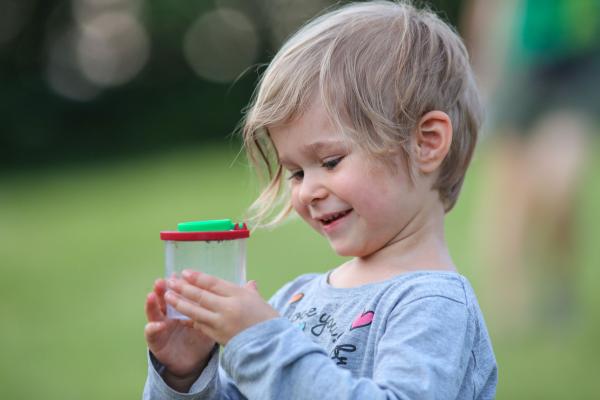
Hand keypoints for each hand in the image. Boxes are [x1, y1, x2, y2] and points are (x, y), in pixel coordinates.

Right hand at [144, 279, 215, 390]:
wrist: (190, 362)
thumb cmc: (200, 338)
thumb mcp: (211, 322)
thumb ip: (220, 305)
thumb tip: (249, 285)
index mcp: (182, 307)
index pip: (180, 292)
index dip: (180, 284)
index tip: (179, 272)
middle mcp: (169, 314)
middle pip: (165, 298)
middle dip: (163, 289)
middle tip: (162, 280)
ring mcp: (161, 327)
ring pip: (154, 313)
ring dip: (152, 304)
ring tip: (152, 295)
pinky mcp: (156, 342)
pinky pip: (152, 334)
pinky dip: (152, 329)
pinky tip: (156, 325)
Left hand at [165, 270, 279, 344]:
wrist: (271, 345)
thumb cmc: (268, 320)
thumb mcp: (260, 301)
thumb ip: (250, 291)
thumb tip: (250, 283)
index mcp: (239, 294)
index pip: (213, 283)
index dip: (197, 277)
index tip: (184, 272)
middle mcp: (228, 307)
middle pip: (201, 296)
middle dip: (184, 288)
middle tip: (170, 281)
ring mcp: (221, 323)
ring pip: (196, 311)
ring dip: (180, 303)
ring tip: (168, 296)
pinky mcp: (218, 336)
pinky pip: (200, 325)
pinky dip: (189, 319)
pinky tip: (180, 315)